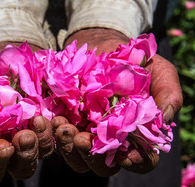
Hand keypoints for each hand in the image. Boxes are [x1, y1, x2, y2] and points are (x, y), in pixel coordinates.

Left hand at [52, 28, 181, 174]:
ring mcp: (87, 133)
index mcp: (136, 133)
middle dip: (94, 158)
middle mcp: (111, 139)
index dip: (136, 162)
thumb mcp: (157, 70)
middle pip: (104, 165)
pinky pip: (59, 139)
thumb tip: (166, 117)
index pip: (140, 159)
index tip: (125, 155)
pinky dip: (54, 134)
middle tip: (83, 139)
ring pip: (78, 157)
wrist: (102, 47)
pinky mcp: (68, 123)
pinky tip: (54, 119)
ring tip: (64, 126)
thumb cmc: (132, 61)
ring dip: (70, 147)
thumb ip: (167, 92)